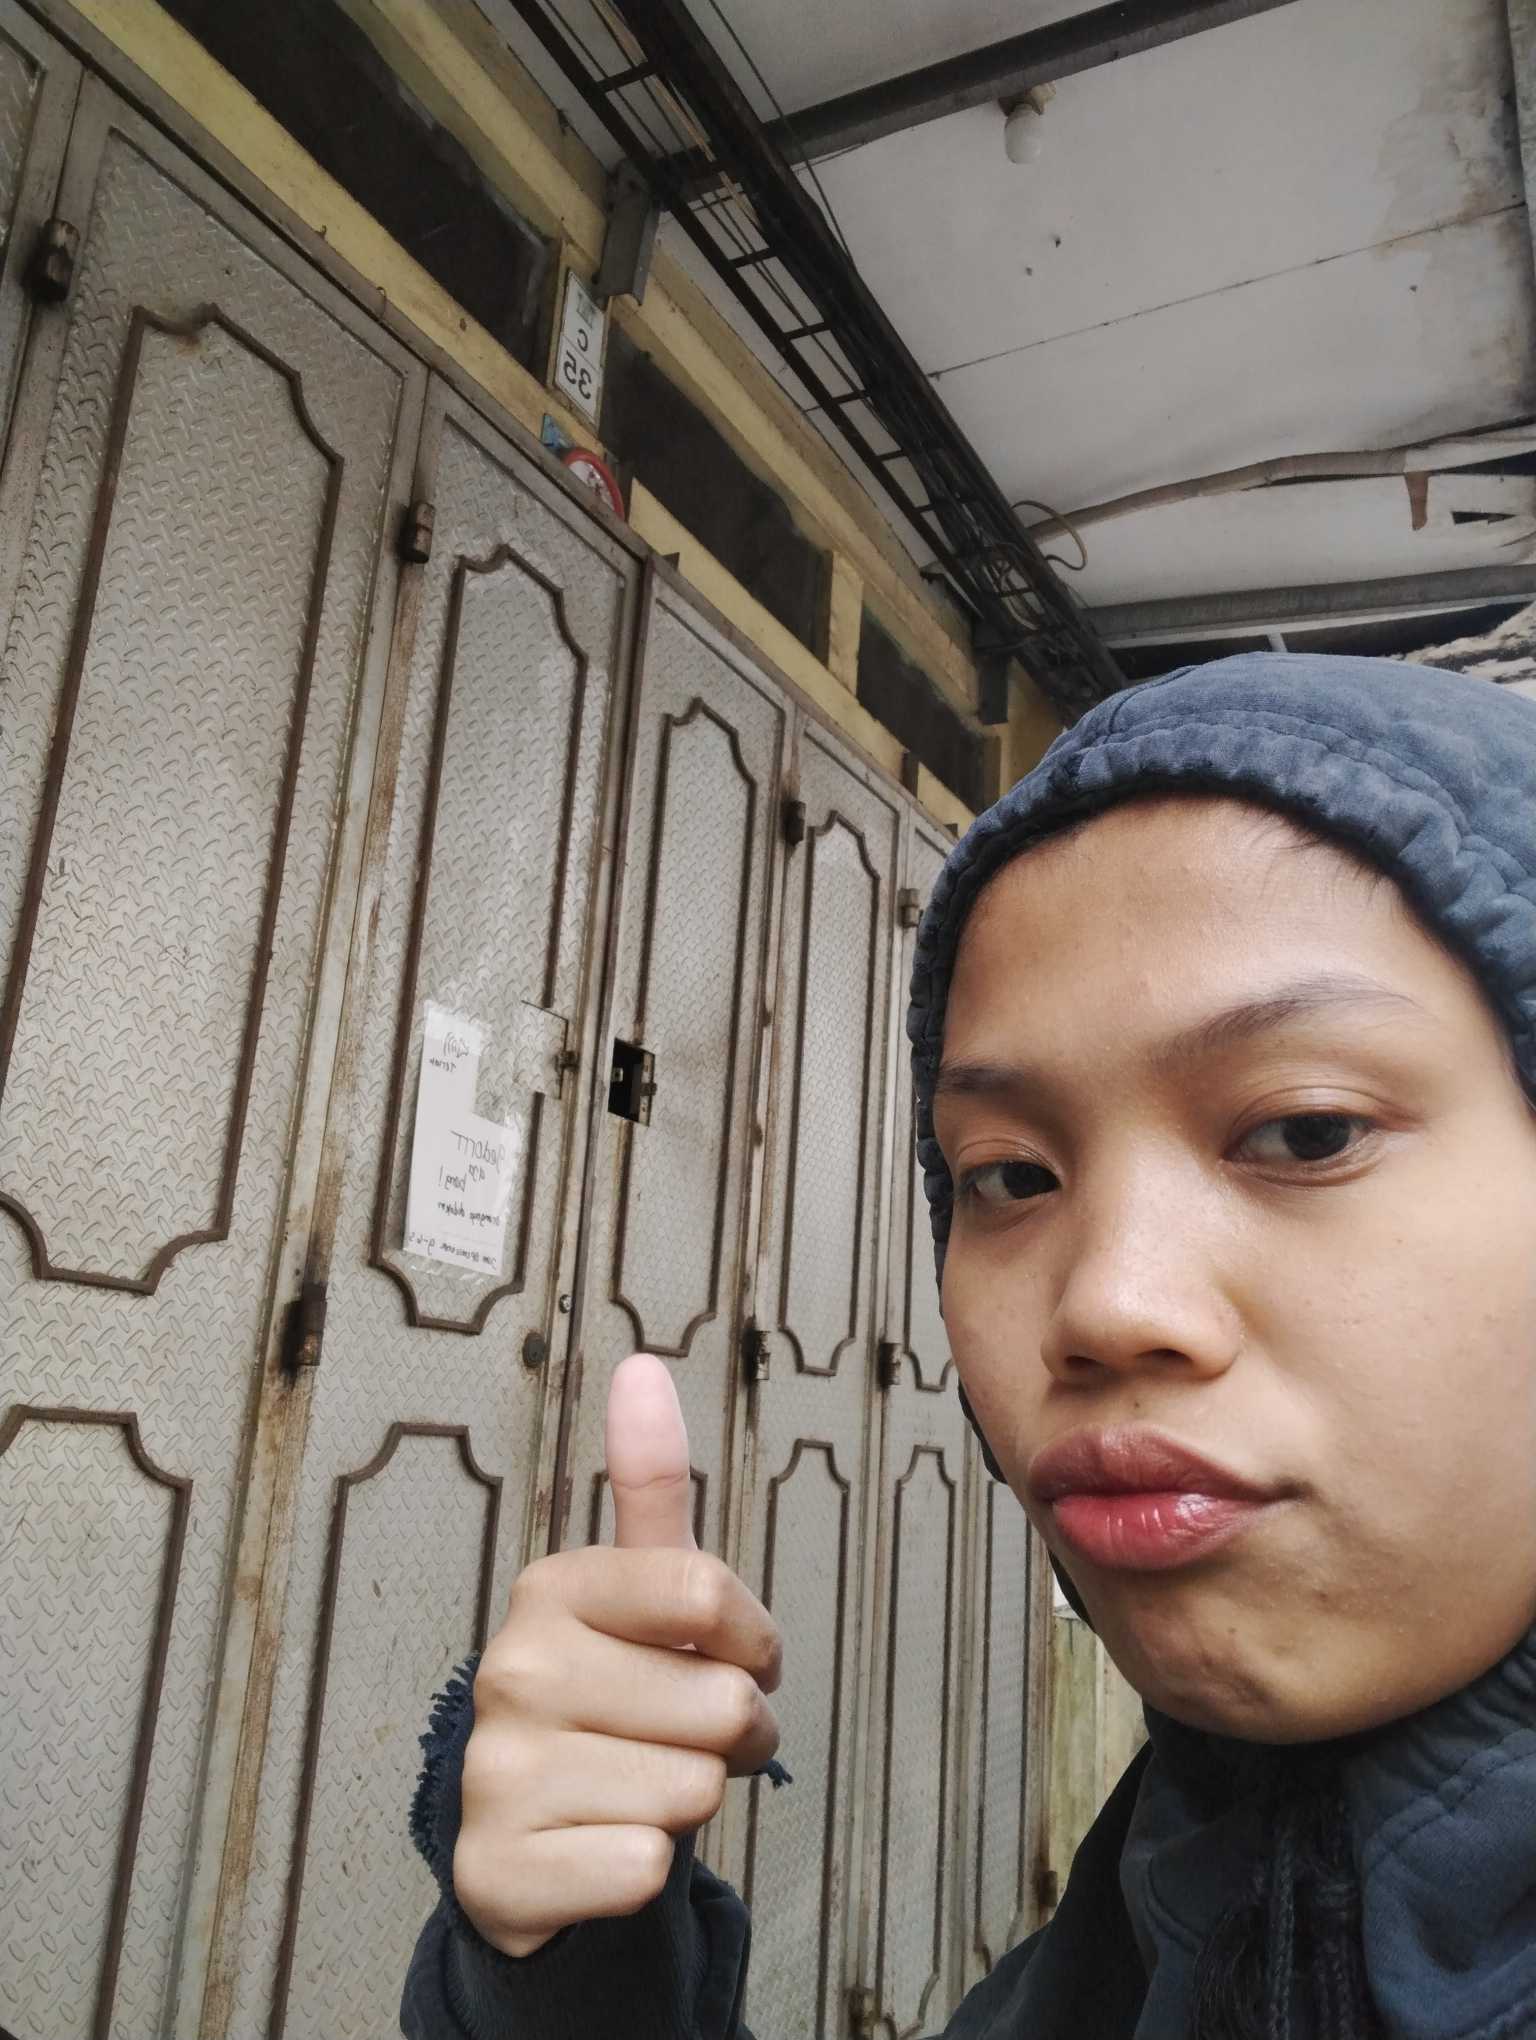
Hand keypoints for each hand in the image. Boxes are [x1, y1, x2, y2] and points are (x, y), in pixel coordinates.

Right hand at [454, 1353, 781, 1956]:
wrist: (540, 1840)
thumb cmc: (619, 1701)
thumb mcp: (644, 1592)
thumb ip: (651, 1484)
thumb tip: (641, 1364)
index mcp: (553, 1587)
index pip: (709, 1591)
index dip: (753, 1640)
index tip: (728, 1654)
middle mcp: (512, 1667)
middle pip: (720, 1700)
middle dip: (734, 1734)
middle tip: (684, 1738)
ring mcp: (495, 1772)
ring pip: (694, 1790)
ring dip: (694, 1803)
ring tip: (644, 1789)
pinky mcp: (496, 1870)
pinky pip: (644, 1867)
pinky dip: (644, 1869)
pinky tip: (601, 1848)